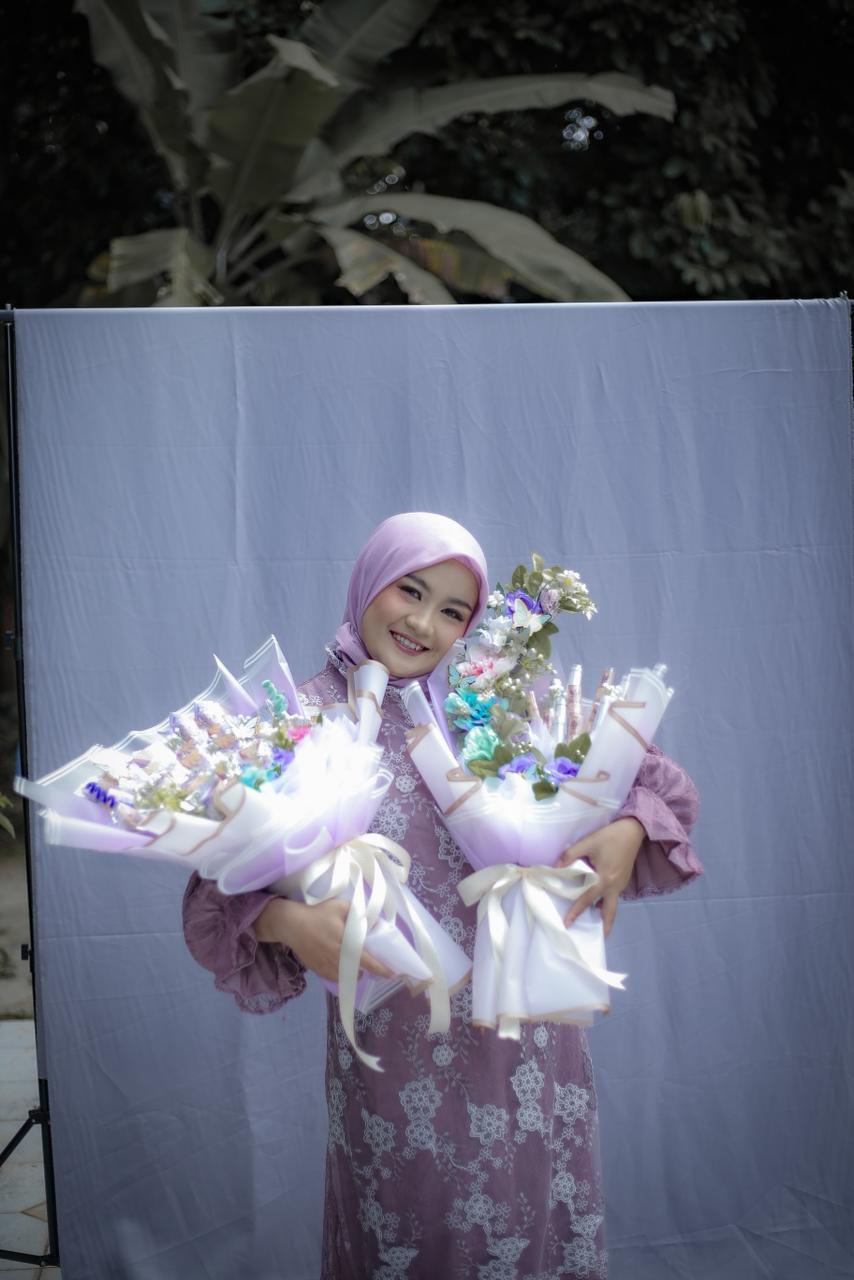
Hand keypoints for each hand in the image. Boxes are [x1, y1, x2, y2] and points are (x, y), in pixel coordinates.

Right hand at [254, 897, 394, 982]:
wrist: (290, 924)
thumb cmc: (317, 913)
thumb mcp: (340, 906)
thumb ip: (358, 914)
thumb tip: (373, 924)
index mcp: (345, 943)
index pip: (367, 960)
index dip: (381, 968)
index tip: (392, 974)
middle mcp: (336, 959)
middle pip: (357, 972)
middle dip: (367, 971)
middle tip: (371, 963)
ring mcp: (326, 966)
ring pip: (345, 977)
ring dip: (354, 973)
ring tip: (355, 964)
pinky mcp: (317, 969)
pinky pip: (333, 977)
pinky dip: (340, 974)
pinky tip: (340, 964)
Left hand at [556, 818, 644, 935]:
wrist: (633, 830)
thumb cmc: (610, 836)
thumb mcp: (588, 842)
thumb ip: (570, 855)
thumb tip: (556, 867)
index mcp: (604, 878)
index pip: (586, 899)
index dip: (575, 911)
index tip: (567, 924)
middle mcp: (615, 886)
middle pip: (609, 913)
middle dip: (604, 927)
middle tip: (594, 938)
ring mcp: (621, 884)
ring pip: (613, 906)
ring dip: (605, 917)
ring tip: (595, 925)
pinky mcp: (623, 880)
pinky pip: (614, 897)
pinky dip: (607, 904)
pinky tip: (598, 904)